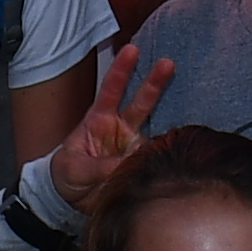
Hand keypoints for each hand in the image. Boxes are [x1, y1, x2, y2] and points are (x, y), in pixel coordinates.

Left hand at [38, 41, 179, 205]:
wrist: (69, 201)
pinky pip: (158, 156)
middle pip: (141, 101)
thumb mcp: (73, 168)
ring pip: (155, 127)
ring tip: (185, 105)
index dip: (121, 70)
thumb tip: (124, 164)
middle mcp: (120, 129)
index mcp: (99, 120)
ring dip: (168, 120)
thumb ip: (97, 166)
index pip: (111, 90)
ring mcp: (134, 146)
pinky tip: (183, 146)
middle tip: (168, 63)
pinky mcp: (143, 165)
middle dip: (155, 81)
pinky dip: (168, 152)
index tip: (131, 49)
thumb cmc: (66, 175)